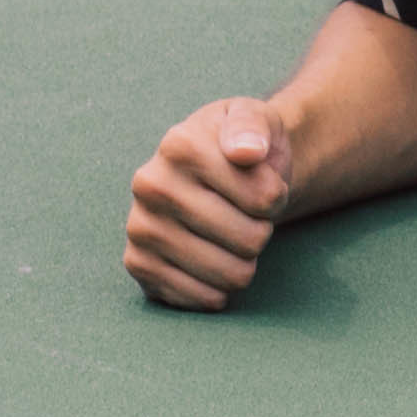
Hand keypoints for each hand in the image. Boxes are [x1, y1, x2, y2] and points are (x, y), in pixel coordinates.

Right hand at [125, 94, 294, 309]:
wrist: (215, 173)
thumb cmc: (243, 147)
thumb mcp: (255, 118)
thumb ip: (253, 126)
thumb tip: (246, 152)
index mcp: (180, 145)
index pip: (265, 199)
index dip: (277, 196)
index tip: (264, 181)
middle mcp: (150, 186)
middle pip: (249, 240)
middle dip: (262, 230)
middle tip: (247, 214)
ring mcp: (141, 228)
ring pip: (230, 274)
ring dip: (245, 261)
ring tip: (231, 236)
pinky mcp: (139, 265)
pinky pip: (202, 298)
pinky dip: (221, 289)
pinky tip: (215, 265)